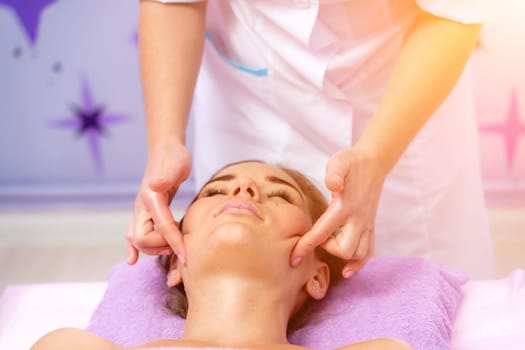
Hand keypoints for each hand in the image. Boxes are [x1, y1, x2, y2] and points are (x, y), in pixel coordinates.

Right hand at [125, 143, 191, 264]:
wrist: (165, 150)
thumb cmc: (174, 157)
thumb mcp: (176, 164)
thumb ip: (167, 175)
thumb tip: (156, 185)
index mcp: (151, 197)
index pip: (162, 227)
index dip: (174, 243)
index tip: (186, 256)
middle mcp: (142, 206)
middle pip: (142, 239)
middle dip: (160, 247)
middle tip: (180, 245)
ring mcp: (141, 210)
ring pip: (137, 240)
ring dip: (153, 249)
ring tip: (173, 246)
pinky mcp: (145, 213)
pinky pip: (134, 234)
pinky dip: (133, 248)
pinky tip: (132, 260)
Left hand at [290, 147, 385, 277]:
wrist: (374, 162)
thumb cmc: (351, 163)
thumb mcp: (340, 162)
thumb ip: (334, 172)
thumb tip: (332, 184)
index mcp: (345, 207)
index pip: (323, 233)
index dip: (306, 246)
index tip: (293, 259)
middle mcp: (358, 219)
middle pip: (344, 249)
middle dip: (329, 249)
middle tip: (320, 237)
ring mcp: (366, 223)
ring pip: (359, 254)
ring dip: (344, 256)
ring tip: (331, 247)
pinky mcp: (371, 225)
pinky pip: (369, 251)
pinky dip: (359, 263)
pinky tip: (348, 269)